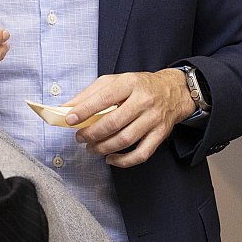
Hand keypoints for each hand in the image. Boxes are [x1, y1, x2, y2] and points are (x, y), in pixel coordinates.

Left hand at [68, 69, 193, 168]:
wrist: (173, 91)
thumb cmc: (139, 86)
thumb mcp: (115, 81)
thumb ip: (90, 93)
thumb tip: (67, 108)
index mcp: (130, 84)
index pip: (105, 98)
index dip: (85, 110)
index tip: (70, 119)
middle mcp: (143, 101)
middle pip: (114, 122)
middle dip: (92, 133)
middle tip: (80, 137)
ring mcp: (153, 119)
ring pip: (125, 139)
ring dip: (103, 148)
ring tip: (91, 148)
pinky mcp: (160, 135)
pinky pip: (141, 153)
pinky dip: (124, 161)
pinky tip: (110, 159)